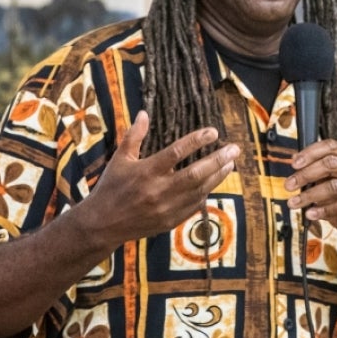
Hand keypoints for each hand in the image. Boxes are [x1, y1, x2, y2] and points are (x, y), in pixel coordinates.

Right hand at [79, 110, 239, 247]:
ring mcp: (166, 208)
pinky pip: (195, 205)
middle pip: (196, 173)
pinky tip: (214, 182)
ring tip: (230, 163)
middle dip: (218, 160)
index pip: (176, 152)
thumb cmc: (111, 187)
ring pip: (200, 190)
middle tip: (234, 149)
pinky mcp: (170, 221)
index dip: (196, 140)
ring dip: (217, 176)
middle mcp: (158, 190)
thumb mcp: (119, 159)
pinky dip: (206, 192)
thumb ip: (134, 136)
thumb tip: (144, 113)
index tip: (213, 132)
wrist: (102, 224)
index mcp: (146, 172)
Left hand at [285, 139, 336, 261]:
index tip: (294, 164)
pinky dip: (322, 210)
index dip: (311, 152)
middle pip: (331, 164)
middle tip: (289, 185)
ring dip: (309, 195)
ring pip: (334, 186)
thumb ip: (317, 173)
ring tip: (294, 202)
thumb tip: (294, 159)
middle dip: (306, 174)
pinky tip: (310, 214)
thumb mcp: (330, 186)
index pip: (332, 146)